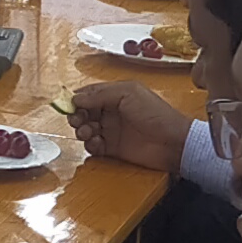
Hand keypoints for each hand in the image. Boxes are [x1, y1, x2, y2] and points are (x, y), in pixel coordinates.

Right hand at [70, 78, 189, 173]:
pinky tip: (97, 143)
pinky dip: (90, 145)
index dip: (77, 99)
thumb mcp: (128, 94)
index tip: (69, 105)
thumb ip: (100, 94)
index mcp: (115, 94)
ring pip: (86, 128)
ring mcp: (112, 130)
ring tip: (87, 132)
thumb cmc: (155, 114)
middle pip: (84, 112)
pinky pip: (93, 146)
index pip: (89, 94)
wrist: (172, 142)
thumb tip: (76, 98)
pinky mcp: (113, 148)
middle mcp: (111, 111)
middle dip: (77, 115)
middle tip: (77, 120)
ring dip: (82, 130)